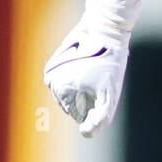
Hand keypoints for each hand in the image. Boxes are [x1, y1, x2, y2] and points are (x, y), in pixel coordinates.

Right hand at [43, 19, 129, 137]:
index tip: (102, 86)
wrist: (104, 28)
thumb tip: (85, 133)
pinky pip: (65, 80)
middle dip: (86, 96)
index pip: (77, 114)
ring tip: (94, 70)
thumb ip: (100, 118)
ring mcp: (51, 70)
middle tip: (100, 77)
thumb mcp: (110, 94)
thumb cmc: (110, 62)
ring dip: (81, 87)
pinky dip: (76, 77)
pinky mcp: (54, 63)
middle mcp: (51, 80)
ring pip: (68, 92)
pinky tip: (87, 65)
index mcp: (61, 88)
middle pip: (71, 103)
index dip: (95, 105)